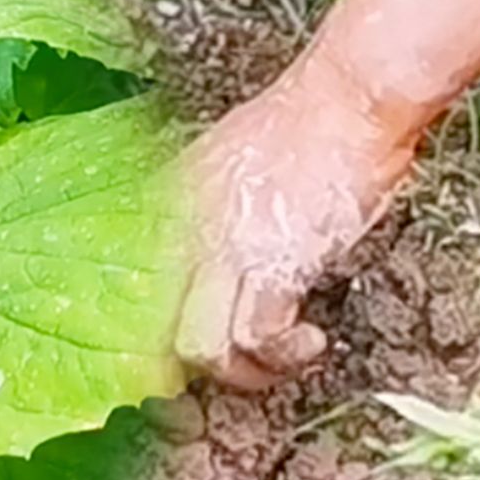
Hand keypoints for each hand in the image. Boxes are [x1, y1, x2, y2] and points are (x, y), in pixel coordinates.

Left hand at [176, 62, 431, 391]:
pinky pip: (257, 339)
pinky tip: (308, 344)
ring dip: (242, 372)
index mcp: (169, 200)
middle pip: (150, 326)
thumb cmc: (310, 119)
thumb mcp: (233, 160)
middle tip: (217, 383)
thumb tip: (224, 253)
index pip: (131, 284)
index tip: (168, 362)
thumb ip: (214, 208)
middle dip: (179, 370)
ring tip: (276, 360)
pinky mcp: (271, 265)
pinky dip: (283, 355)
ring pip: (199, 348)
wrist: (348, 96)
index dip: (146, 333)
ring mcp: (224, 249)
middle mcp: (184, 228)